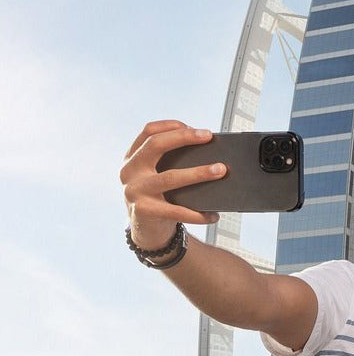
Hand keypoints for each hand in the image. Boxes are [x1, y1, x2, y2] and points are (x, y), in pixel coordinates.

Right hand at [121, 120, 225, 250]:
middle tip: (208, 137)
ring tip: (220, 170)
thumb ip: (172, 159)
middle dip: (184, 137)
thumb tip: (208, 148)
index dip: (171, 125)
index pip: (149, 131)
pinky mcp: (144, 211)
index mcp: (133, 157)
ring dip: (198, 173)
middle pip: (155, 145)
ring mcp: (134, 191)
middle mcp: (130, 171)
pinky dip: (198, 214)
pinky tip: (213, 215)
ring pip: (169, 177)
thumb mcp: (157, 173)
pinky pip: (176, 211)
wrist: (144, 229)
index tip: (195, 127)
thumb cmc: (158, 195)